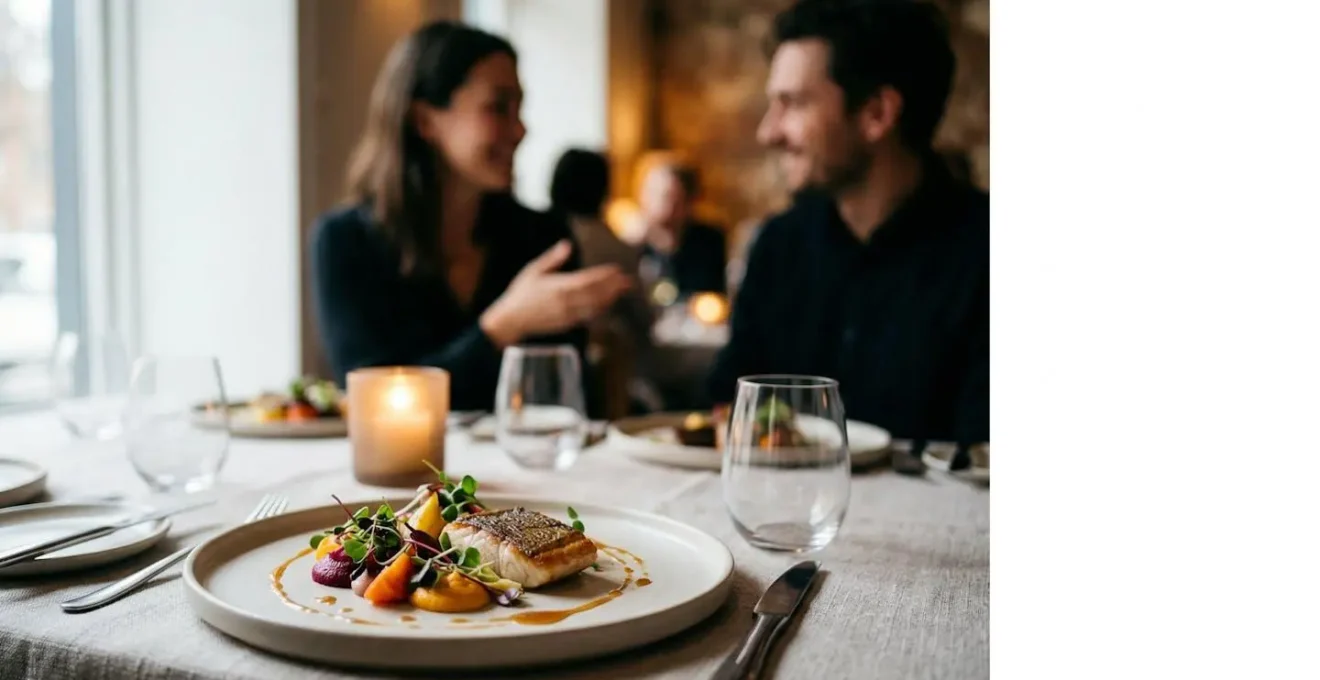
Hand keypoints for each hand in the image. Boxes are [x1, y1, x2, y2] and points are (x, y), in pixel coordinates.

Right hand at [480, 240, 632, 347]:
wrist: (512, 320)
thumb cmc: (520, 293)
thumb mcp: (534, 270)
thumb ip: (553, 258)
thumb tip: (567, 244)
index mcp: (558, 285)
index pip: (587, 279)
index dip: (604, 275)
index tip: (617, 269)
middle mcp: (565, 301)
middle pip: (596, 292)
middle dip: (613, 286)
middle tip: (629, 280)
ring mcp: (567, 313)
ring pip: (594, 305)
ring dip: (610, 297)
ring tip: (622, 290)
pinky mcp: (567, 322)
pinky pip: (588, 315)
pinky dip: (600, 308)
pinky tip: (607, 302)